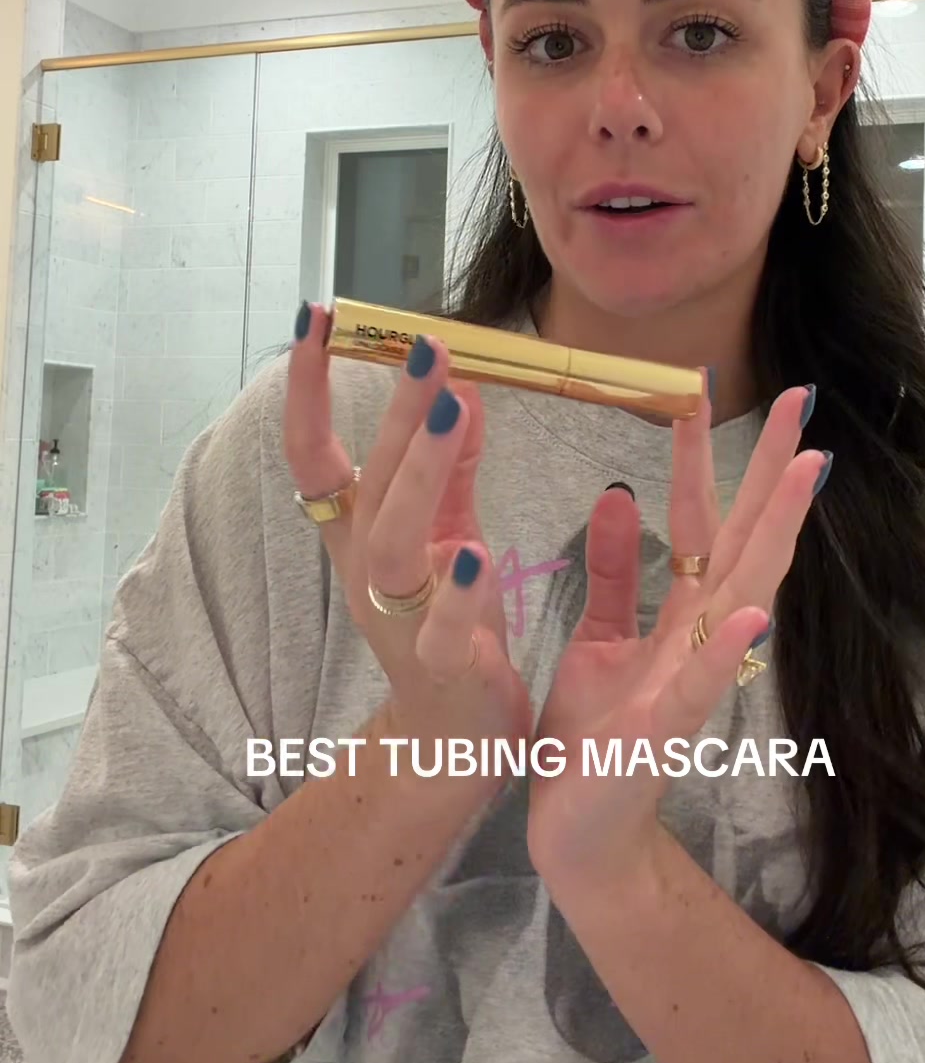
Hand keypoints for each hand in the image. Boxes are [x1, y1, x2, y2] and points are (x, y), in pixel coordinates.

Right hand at [283, 303, 529, 745]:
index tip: (316, 318)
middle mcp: (370, 573)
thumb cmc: (453, 629)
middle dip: (396, 413)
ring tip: (457, 412)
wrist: (457, 744)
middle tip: (429, 346)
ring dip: (422, 475)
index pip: (319, 453)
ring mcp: (401, 623)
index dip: (309, 388)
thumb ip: (451, 470)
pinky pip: (443, 633)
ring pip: (396, 543)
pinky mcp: (445, 672)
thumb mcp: (448, 536)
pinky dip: (457, 597)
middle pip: (367, 485)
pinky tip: (477, 556)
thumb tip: (458, 387)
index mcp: (363, 536)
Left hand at [526, 375, 827, 883]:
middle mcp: (700, 638)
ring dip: (775, 534)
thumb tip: (621, 496)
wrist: (579, 833)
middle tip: (803, 399)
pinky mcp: (668, 728)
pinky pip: (703, 682)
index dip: (702, 456)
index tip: (705, 387)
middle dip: (770, 471)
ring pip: (744, 593)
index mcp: (677, 617)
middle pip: (742, 539)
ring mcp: (693, 680)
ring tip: (806, 473)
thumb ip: (614, 575)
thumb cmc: (592, 739)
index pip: (697, 519)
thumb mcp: (598, 639)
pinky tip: (754, 611)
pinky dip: (729, 647)